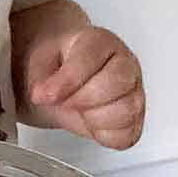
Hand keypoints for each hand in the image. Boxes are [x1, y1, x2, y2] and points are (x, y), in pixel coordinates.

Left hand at [26, 25, 144, 150]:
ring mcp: (135, 91)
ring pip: (125, 111)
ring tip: (78, 108)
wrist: (64, 79)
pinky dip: (105, 134)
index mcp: (101, 42)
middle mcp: (125, 64)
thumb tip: (44, 94)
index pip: (90, 59)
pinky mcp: (136, 119)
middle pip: (114, 84)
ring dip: (93, 117)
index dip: (67, 81)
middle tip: (63, 101)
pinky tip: (91, 120)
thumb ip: (42, 75)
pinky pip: (127, 134)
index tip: (45, 94)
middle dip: (80, 99)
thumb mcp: (41, 60)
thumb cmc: (59, 64)